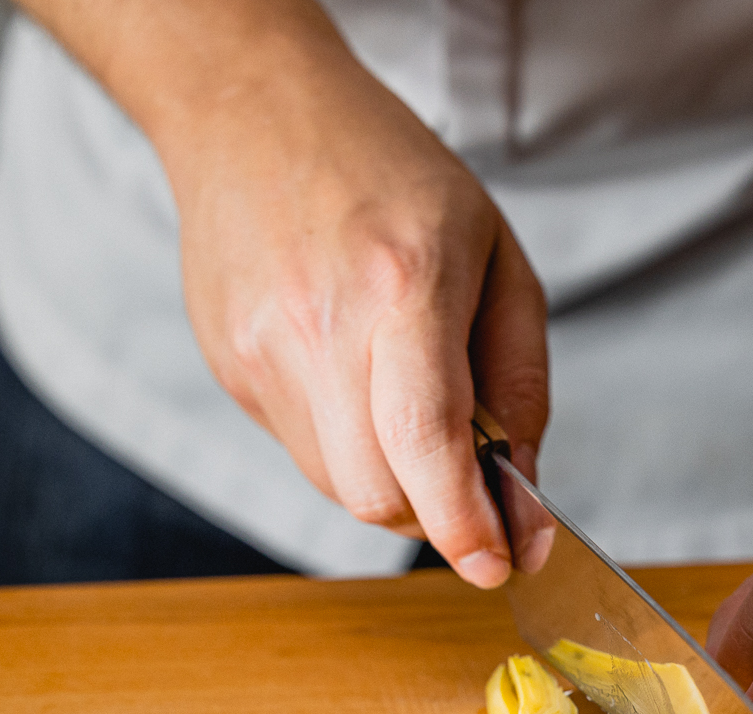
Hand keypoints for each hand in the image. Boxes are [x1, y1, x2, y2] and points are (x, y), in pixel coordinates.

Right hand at [158, 17, 546, 587]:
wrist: (254, 111)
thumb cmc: (390, 171)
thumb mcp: (496, 255)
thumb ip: (519, 378)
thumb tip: (522, 488)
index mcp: (402, 285)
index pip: (427, 443)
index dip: (464, 523)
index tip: (497, 562)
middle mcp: (321, 327)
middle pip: (377, 492)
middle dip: (435, 510)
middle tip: (467, 483)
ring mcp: (262, 352)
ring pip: (337, 485)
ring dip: (391, 480)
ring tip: (405, 403)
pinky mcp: (230, 368)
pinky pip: (301, 449)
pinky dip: (346, 445)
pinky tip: (353, 378)